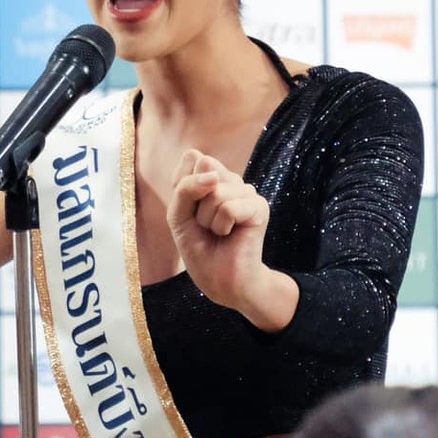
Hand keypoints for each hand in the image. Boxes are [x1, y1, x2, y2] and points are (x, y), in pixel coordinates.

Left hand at [166, 150, 291, 327]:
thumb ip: (185, 188)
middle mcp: (230, 180)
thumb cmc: (200, 248)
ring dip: (207, 220)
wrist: (220, 280)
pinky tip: (229, 235)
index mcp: (211, 176)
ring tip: (218, 232)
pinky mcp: (259, 206)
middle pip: (203, 169)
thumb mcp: (178, 215)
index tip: (190, 210)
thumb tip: (214, 176)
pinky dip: (221, 227)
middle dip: (194, 203)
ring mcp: (246, 191)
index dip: (183, 186)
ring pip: (215, 192)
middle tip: (204, 224)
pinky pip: (228, 208)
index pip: (192, 157)